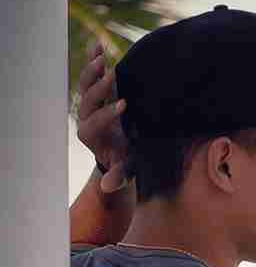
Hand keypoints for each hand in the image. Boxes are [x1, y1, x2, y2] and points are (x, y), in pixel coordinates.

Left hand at [76, 41, 129, 193]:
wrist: (123, 152)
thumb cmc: (127, 162)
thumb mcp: (125, 171)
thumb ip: (118, 177)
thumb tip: (107, 187)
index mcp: (90, 136)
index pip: (95, 122)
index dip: (108, 114)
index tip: (125, 105)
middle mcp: (86, 118)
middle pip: (87, 100)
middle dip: (99, 88)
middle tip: (113, 75)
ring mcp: (89, 104)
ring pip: (85, 85)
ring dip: (92, 71)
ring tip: (103, 58)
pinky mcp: (96, 93)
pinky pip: (91, 75)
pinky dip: (93, 60)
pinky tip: (98, 46)